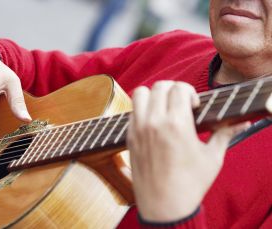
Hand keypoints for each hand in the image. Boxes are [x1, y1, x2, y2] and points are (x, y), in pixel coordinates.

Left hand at [127, 81, 249, 221]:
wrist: (163, 206)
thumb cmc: (189, 184)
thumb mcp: (212, 158)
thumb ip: (225, 134)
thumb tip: (240, 122)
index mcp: (177, 124)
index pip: (178, 87)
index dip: (189, 91)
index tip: (194, 104)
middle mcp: (154, 122)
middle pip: (159, 86)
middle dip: (172, 89)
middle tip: (180, 103)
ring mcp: (138, 129)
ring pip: (140, 93)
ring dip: (152, 95)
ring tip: (163, 108)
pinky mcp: (129, 138)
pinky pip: (132, 112)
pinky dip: (142, 110)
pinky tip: (153, 123)